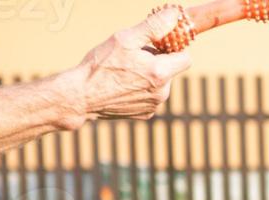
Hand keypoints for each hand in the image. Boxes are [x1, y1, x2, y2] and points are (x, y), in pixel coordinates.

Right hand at [64, 8, 191, 123]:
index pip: (186, 58)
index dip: (175, 49)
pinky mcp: (146, 114)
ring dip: (149, 74)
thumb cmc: (101, 65)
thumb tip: (174, 15)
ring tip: (125, 71)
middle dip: (158, 60)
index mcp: (160, 73)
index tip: (160, 44)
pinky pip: (150, 96)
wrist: (81, 96)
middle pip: (171, 70)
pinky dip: (141, 88)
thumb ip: (153, 27)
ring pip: (160, 83)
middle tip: (133, 56)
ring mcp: (154, 105)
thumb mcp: (125, 39)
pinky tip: (122, 85)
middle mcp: (162, 92)